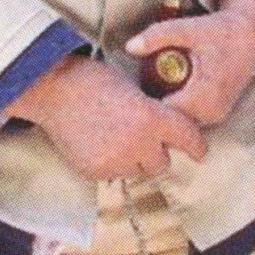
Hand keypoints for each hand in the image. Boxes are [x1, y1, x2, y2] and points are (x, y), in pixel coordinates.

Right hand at [8, 54, 205, 180]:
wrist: (53, 89)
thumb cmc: (94, 80)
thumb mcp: (133, 89)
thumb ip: (152, 113)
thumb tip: (164, 130)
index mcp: (151, 118)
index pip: (187, 138)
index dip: (196, 146)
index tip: (201, 152)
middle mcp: (137, 144)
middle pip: (162, 164)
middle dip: (157, 153)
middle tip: (146, 140)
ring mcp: (115, 161)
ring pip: (137, 172)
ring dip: (133, 160)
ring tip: (117, 139)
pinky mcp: (95, 172)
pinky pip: (112, 175)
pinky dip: (111, 163)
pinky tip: (99, 143)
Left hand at [126, 0, 254, 126]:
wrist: (250, 34)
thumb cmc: (221, 31)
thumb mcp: (188, 29)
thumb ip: (158, 36)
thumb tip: (129, 46)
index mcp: (203, 98)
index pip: (163, 113)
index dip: (144, 102)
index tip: (131, 88)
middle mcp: (211, 113)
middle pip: (170, 120)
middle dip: (153, 105)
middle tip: (137, 85)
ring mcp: (215, 116)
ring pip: (180, 121)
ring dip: (166, 106)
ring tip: (152, 84)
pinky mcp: (217, 114)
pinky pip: (190, 117)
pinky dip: (178, 105)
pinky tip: (168, 86)